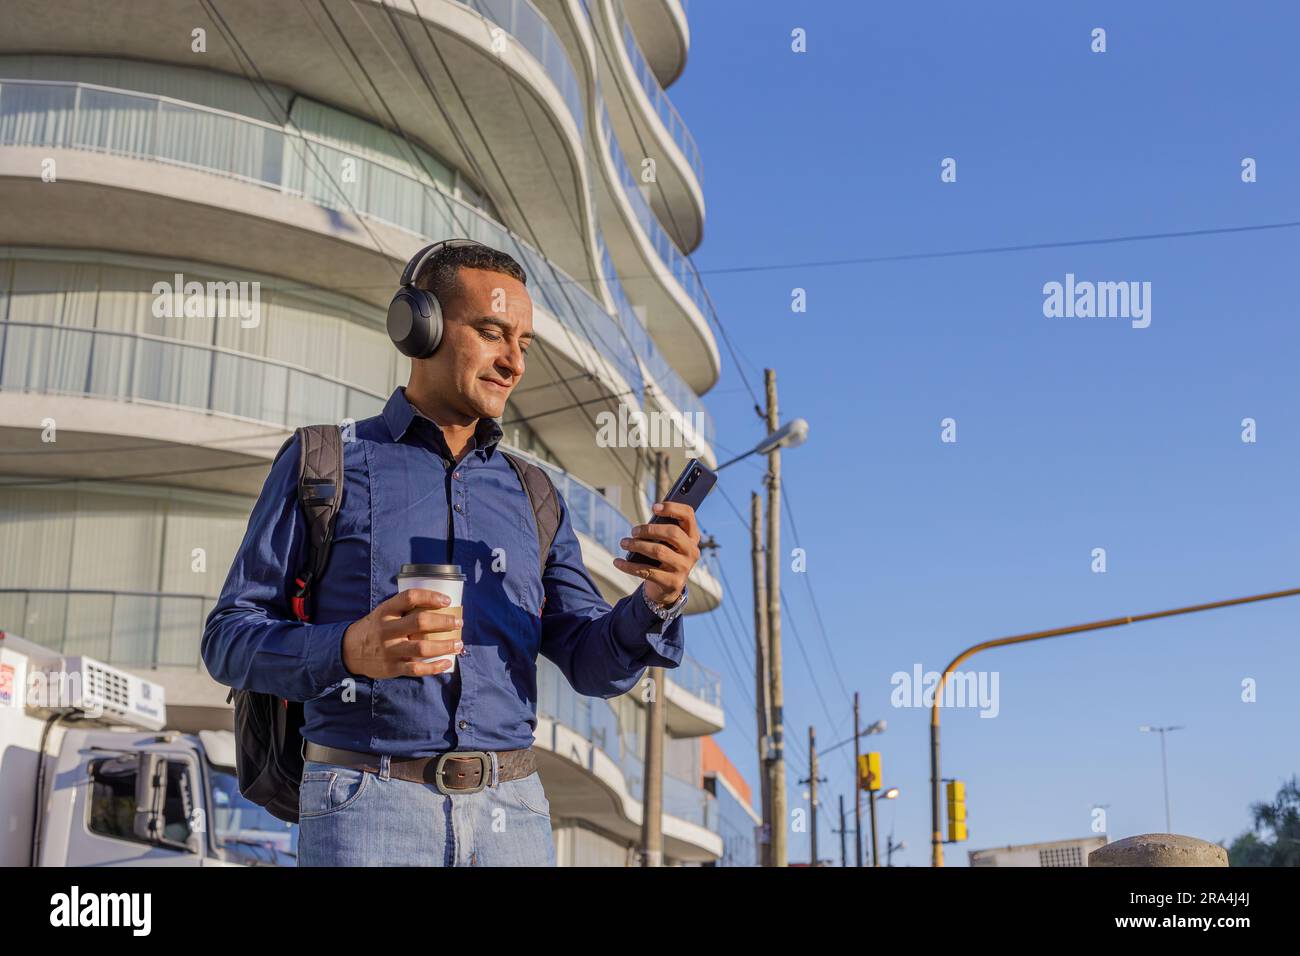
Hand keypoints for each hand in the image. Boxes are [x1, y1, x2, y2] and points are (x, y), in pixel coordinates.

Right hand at [341, 588, 462, 678]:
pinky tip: (447, 663)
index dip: (430, 596)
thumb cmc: (375, 628)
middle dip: (444, 621)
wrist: (349, 651)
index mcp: (386, 611)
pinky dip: (434, 667)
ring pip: (421, 648)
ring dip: (444, 646)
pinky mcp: (392, 667)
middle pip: (420, 622)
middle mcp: (387, 629)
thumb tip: (439, 606)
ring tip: (458, 644)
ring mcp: (389, 649)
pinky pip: (416, 669)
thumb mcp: (383, 613)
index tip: (447, 600)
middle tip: (458, 622)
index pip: (410, 597)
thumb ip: (404, 610)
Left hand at [613, 501, 700, 605]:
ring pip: (659, 551)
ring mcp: (684, 568)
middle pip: (673, 533)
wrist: (668, 589)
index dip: (672, 508)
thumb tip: (644, 526)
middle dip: (649, 529)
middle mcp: (692, 552)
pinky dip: (629, 566)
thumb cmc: (665, 559)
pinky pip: (647, 571)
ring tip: (624, 543)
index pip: (688, 515)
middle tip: (633, 531)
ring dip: (637, 545)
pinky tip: (618, 562)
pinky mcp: (672, 583)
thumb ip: (663, 532)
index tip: (654, 507)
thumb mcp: (669, 544)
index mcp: (692, 537)